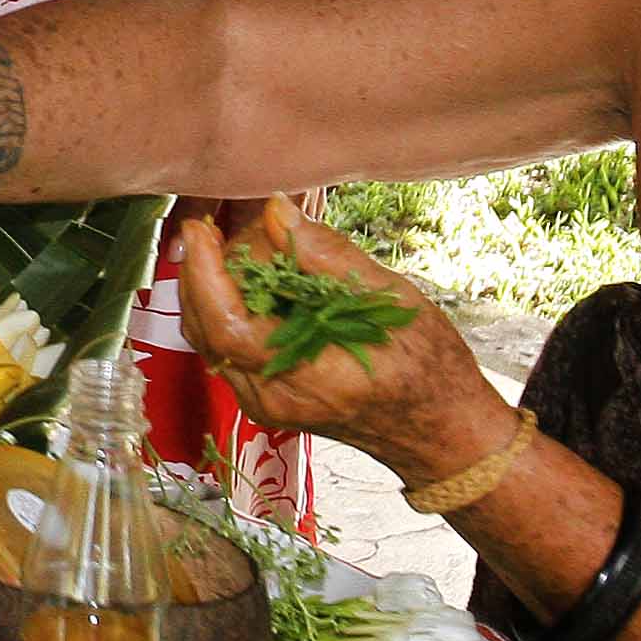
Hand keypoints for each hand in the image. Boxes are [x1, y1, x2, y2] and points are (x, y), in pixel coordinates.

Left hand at [177, 197, 513, 489]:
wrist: (440, 431)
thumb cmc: (430, 366)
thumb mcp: (393, 300)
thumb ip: (329, 256)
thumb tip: (275, 209)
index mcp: (309, 378)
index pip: (227, 327)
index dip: (204, 275)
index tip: (200, 228)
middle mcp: (274, 399)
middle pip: (207, 327)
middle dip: (210, 270)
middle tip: (238, 230)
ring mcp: (264, 404)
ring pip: (210, 337)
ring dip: (215, 286)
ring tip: (247, 247)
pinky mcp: (264, 398)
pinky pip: (227, 346)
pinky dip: (230, 305)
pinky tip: (257, 278)